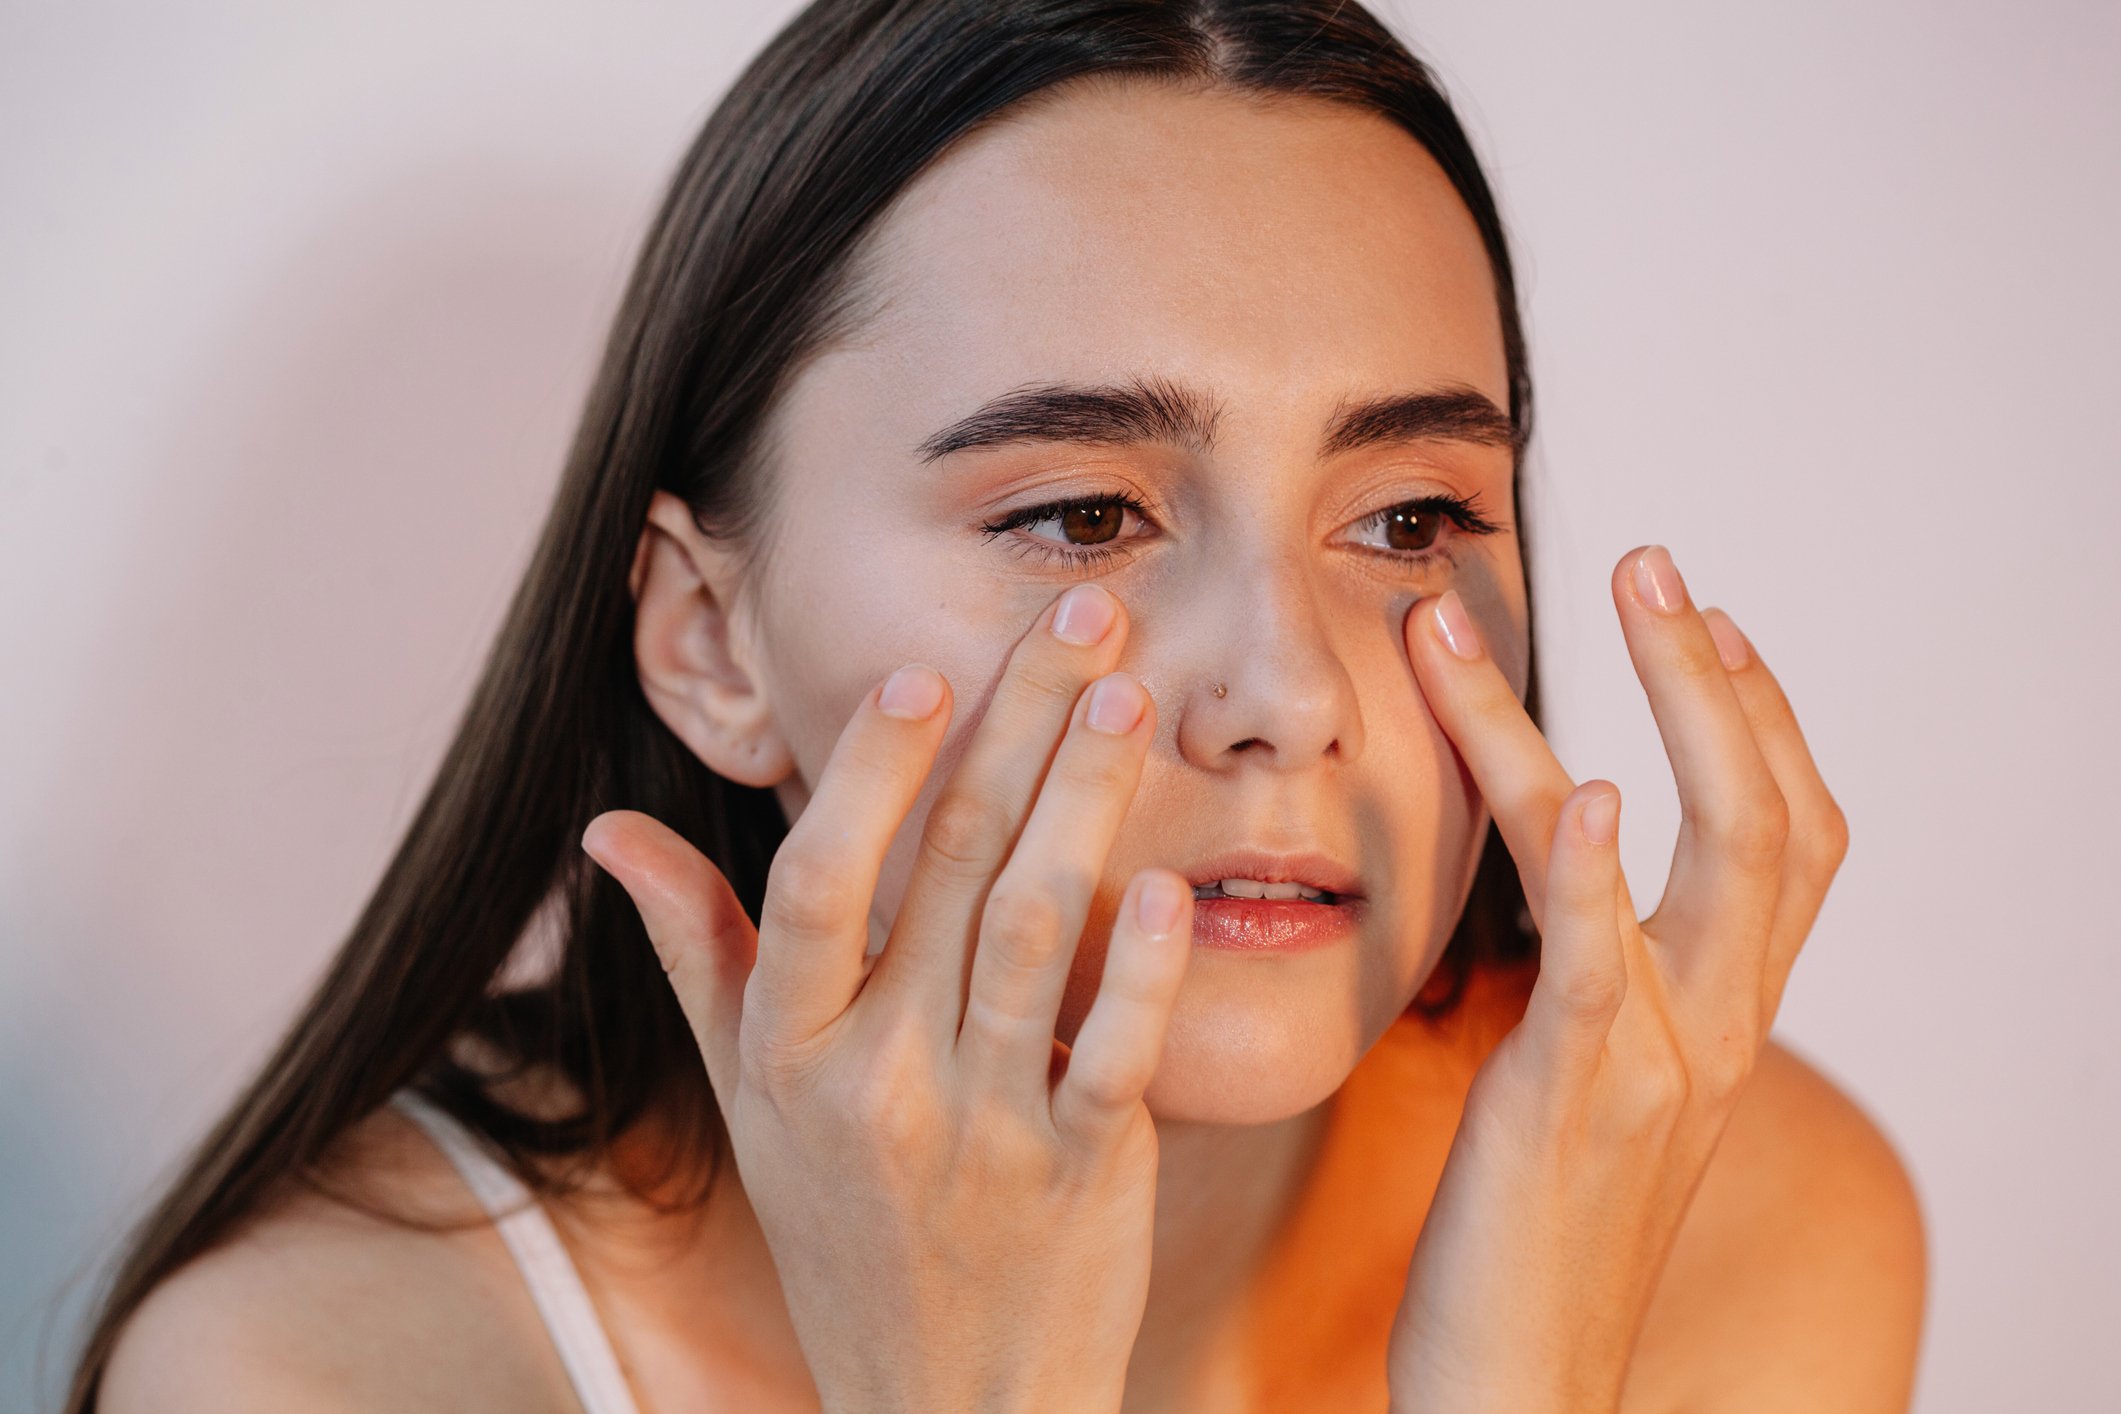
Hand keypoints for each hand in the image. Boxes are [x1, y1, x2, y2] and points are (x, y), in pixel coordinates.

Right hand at [580, 582, 1192, 1413]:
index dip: (864, 770)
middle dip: (1017, 724)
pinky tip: (1166, 881)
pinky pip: (1108, 1054)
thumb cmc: (843, 1228)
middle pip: (944, 867)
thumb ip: (695, 955)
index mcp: (790, 1048)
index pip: (816, 881)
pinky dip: (1136, 968)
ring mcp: (977, 1128)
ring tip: (1130, 696)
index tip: (921, 666)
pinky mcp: (1076, 1173)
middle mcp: (873, 1078)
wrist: (943, 1406)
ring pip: (1028, 932)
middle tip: (1086, 613)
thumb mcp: (750, 1100)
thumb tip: (606, 836)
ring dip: (1082, 803)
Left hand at [1386, 545, 1848, 1411]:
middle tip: (1651, 561)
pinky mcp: (1576, 1098)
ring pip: (1690, 848)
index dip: (1757, 719)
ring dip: (1633, 712)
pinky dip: (1600, 869)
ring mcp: (1661, 1061)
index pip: (1785, 840)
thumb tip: (1575, 888)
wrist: (1520, 1395)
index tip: (1706, 620)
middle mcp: (1719, 1028)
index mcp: (1722, 1021)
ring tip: (1547, 608)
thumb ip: (1605, 995)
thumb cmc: (1528, 1244)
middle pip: (1773, 816)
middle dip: (1714, 677)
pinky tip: (1590, 786)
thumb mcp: (1592, 1096)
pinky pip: (1606, 964)